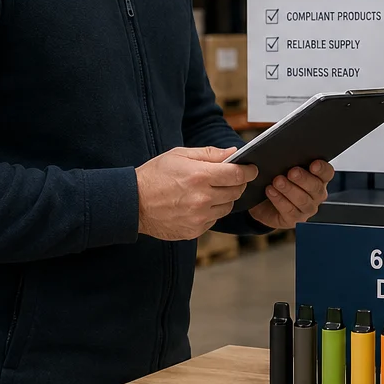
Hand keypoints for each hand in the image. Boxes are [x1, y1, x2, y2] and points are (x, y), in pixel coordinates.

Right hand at [135, 146, 257, 240]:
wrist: (132, 203)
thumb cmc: (155, 175)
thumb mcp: (179, 155)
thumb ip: (209, 154)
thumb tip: (234, 153)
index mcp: (200, 176)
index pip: (237, 175)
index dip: (248, 171)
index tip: (252, 169)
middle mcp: (202, 198)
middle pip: (236, 191)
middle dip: (236, 184)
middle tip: (229, 179)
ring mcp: (199, 217)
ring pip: (227, 207)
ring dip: (224, 199)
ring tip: (208, 191)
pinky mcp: (194, 230)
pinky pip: (214, 220)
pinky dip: (211, 212)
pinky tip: (197, 205)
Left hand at [250, 160, 334, 230]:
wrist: (263, 203)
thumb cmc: (277, 180)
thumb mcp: (283, 169)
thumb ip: (290, 162)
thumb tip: (285, 153)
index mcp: (319, 179)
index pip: (327, 173)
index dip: (322, 169)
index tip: (313, 164)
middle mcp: (317, 194)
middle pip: (316, 187)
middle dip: (303, 179)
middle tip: (291, 172)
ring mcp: (308, 209)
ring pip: (302, 200)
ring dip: (289, 189)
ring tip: (277, 181)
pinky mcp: (295, 220)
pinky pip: (289, 211)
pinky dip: (279, 200)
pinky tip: (271, 191)